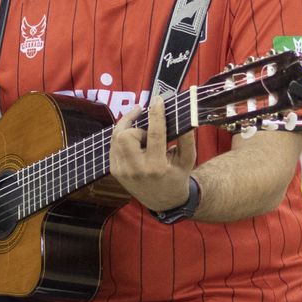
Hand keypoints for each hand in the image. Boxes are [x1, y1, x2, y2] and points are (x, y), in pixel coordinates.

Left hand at [109, 95, 196, 211]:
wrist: (163, 201)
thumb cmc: (177, 176)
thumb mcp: (188, 159)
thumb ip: (187, 138)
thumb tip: (186, 114)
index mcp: (156, 166)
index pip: (154, 134)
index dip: (156, 114)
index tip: (157, 100)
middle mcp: (136, 170)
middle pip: (125, 135)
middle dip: (135, 126)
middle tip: (147, 127)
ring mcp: (122, 171)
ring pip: (115, 138)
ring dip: (127, 129)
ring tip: (140, 130)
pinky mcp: (115, 171)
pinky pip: (113, 146)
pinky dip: (122, 138)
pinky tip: (133, 139)